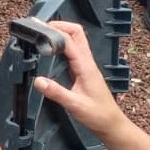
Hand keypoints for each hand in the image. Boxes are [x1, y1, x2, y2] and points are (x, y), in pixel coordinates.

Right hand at [33, 18, 127, 140]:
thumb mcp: (75, 105)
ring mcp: (86, 65)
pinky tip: (51, 48)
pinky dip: (61, 43)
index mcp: (86, 67)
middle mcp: (87, 62)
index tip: (38, 32)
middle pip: (76, 32)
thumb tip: (37, 81)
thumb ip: (56, 92)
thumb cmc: (97, 115)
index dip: (54, 34)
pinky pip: (73, 49)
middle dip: (58, 25)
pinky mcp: (83, 70)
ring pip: (75, 39)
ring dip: (60, 32)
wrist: (111, 124)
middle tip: (39, 26)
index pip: (70, 41)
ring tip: (42, 32)